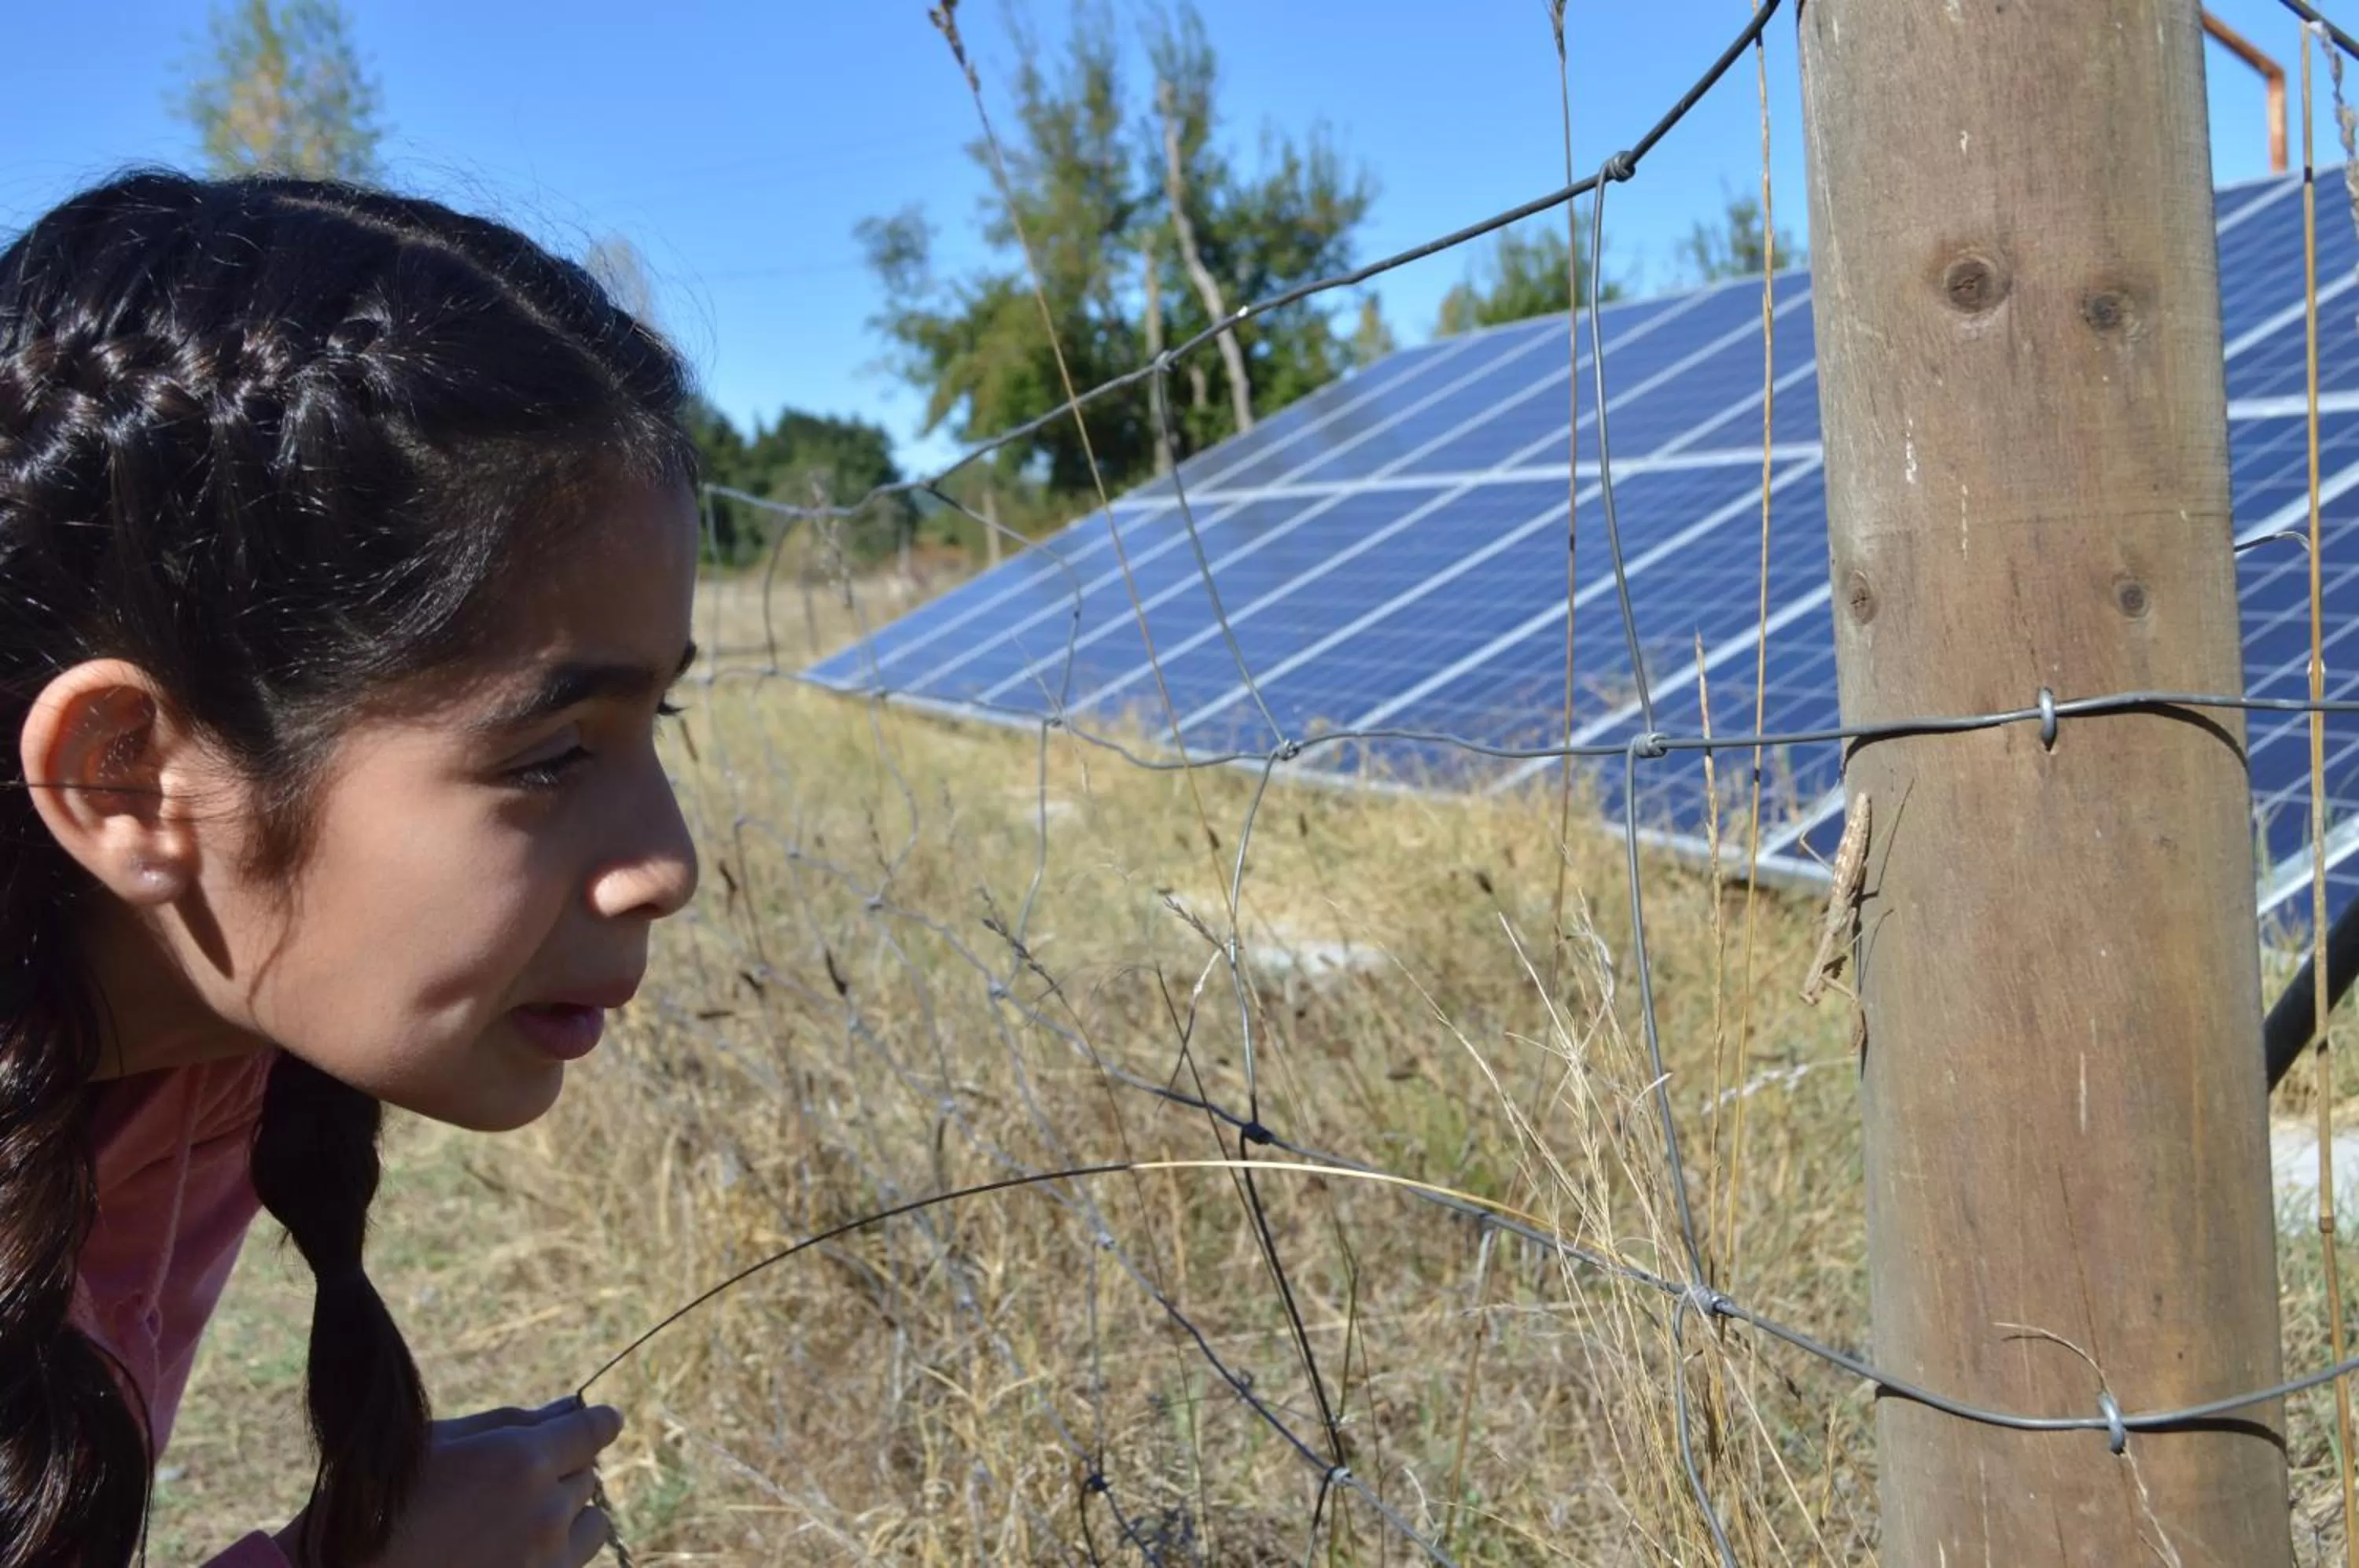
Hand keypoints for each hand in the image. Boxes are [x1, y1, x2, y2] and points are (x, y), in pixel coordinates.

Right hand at [275, 1397, 623, 1567]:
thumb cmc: (378, 1503)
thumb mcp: (437, 1443)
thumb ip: (509, 1424)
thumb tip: (566, 1409)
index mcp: (521, 1461)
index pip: (594, 1430)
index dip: (595, 1424)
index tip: (595, 1423)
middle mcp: (544, 1512)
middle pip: (588, 1475)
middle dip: (561, 1470)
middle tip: (510, 1481)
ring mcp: (544, 1563)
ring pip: (592, 1524)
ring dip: (568, 1514)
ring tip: (515, 1520)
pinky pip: (571, 1564)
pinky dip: (555, 1554)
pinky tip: (508, 1551)